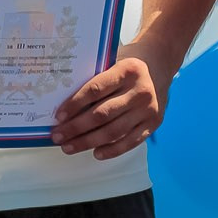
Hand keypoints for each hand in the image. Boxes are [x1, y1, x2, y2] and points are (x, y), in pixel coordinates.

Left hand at [49, 47, 169, 159]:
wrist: (160, 63)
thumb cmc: (127, 66)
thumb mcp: (114, 63)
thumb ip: (95, 81)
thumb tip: (65, 110)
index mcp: (127, 71)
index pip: (95, 90)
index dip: (74, 105)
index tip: (58, 117)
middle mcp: (140, 90)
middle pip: (102, 114)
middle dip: (76, 128)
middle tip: (57, 136)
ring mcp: (149, 108)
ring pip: (113, 131)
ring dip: (88, 142)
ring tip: (68, 147)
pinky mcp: (154, 122)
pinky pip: (131, 141)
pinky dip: (112, 150)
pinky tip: (96, 153)